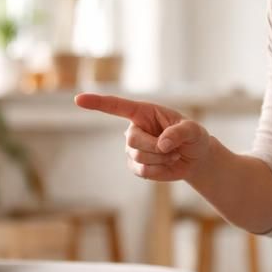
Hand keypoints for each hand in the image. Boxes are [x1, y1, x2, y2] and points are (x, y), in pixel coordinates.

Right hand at [75, 93, 213, 181]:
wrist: (194, 158)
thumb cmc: (193, 137)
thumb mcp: (194, 130)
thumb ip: (180, 132)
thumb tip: (162, 144)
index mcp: (143, 112)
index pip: (116, 106)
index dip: (97, 103)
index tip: (77, 99)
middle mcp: (134, 129)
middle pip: (133, 140)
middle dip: (156, 147)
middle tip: (173, 148)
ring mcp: (133, 149)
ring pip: (139, 157)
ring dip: (161, 159)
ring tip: (173, 155)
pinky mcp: (136, 166)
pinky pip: (142, 172)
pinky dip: (159, 171)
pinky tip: (166, 164)